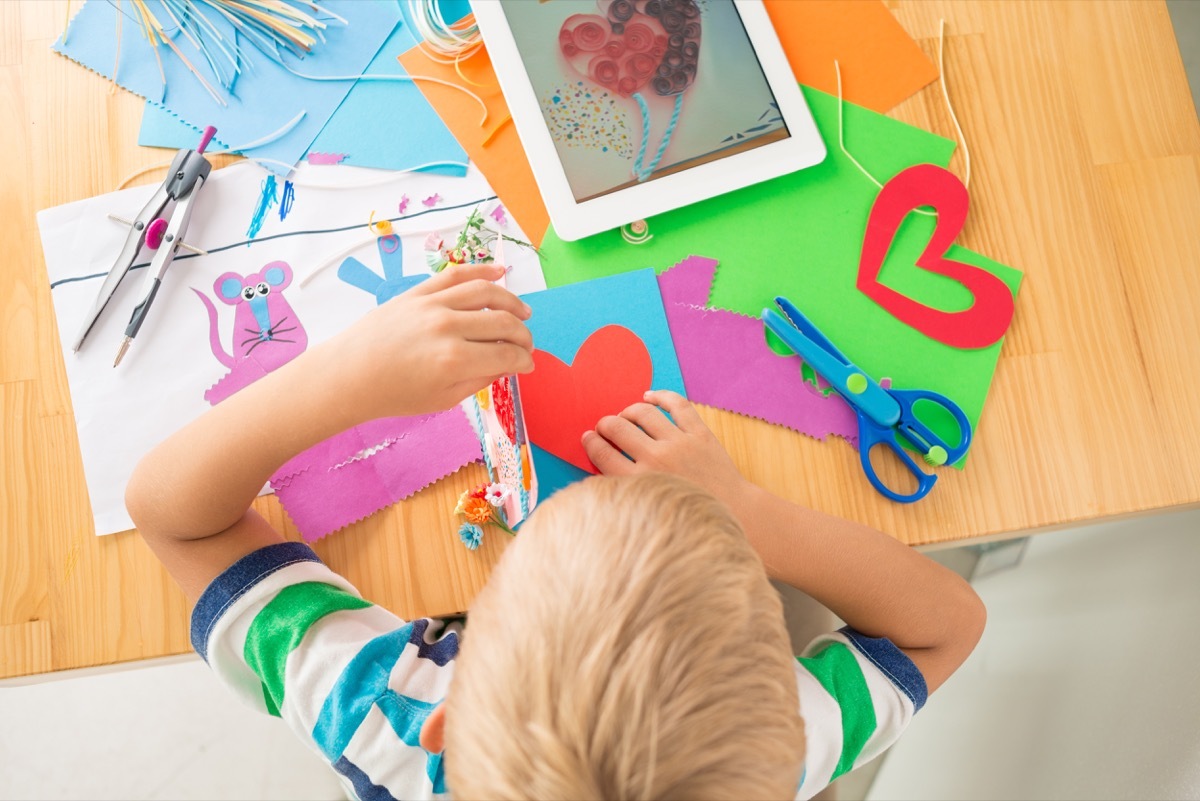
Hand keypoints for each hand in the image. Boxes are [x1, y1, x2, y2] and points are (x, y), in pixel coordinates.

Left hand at [332, 263, 533, 419]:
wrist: (350, 374)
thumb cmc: (395, 394)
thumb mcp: (444, 400)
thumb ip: (480, 380)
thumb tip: (508, 364)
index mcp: (455, 361)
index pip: (507, 354)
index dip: (524, 361)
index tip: (527, 365)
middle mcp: (447, 328)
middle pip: (503, 323)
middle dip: (523, 335)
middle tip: (526, 344)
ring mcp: (432, 305)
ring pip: (486, 292)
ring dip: (512, 302)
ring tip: (523, 313)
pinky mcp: (419, 292)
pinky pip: (457, 275)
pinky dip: (482, 271)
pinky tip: (500, 274)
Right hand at [581, 390, 752, 509]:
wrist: (733, 512)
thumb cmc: (689, 518)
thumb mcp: (650, 512)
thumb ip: (626, 492)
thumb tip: (603, 470)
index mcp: (640, 482)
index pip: (603, 454)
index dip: (591, 442)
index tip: (588, 438)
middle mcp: (657, 459)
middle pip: (618, 429)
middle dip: (605, 425)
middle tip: (603, 427)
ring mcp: (680, 443)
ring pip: (642, 412)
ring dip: (627, 411)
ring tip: (624, 416)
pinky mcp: (700, 433)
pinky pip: (677, 404)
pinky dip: (660, 395)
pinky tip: (649, 396)